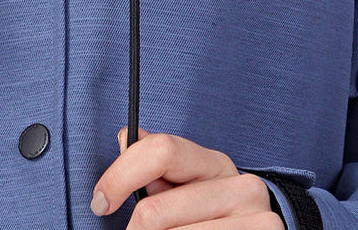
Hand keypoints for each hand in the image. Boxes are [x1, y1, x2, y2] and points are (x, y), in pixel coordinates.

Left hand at [90, 129, 283, 228]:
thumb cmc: (211, 220)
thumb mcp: (186, 189)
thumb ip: (155, 165)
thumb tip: (126, 137)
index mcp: (216, 164)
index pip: (161, 150)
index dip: (120, 176)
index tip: (99, 201)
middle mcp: (243, 188)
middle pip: (158, 210)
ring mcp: (258, 222)